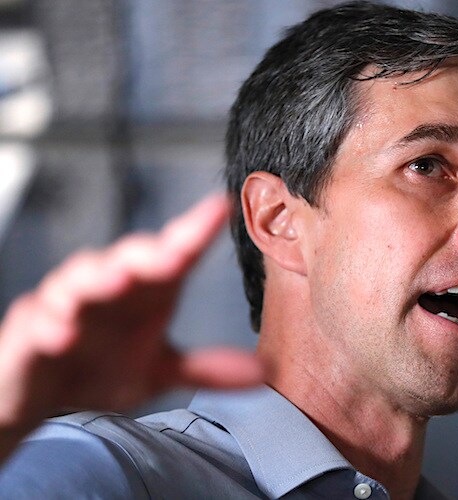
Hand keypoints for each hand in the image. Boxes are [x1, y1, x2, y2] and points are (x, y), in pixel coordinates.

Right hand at [0, 193, 263, 454]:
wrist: (45, 397)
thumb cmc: (102, 369)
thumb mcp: (158, 372)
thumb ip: (206, 369)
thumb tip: (263, 370)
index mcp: (145, 292)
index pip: (174, 254)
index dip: (196, 231)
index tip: (221, 208)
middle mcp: (109, 288)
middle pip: (128, 259)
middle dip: (147, 253)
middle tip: (170, 254)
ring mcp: (67, 304)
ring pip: (79, 278)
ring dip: (97, 277)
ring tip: (116, 282)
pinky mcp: (29, 329)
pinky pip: (37, 320)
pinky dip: (51, 323)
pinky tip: (63, 334)